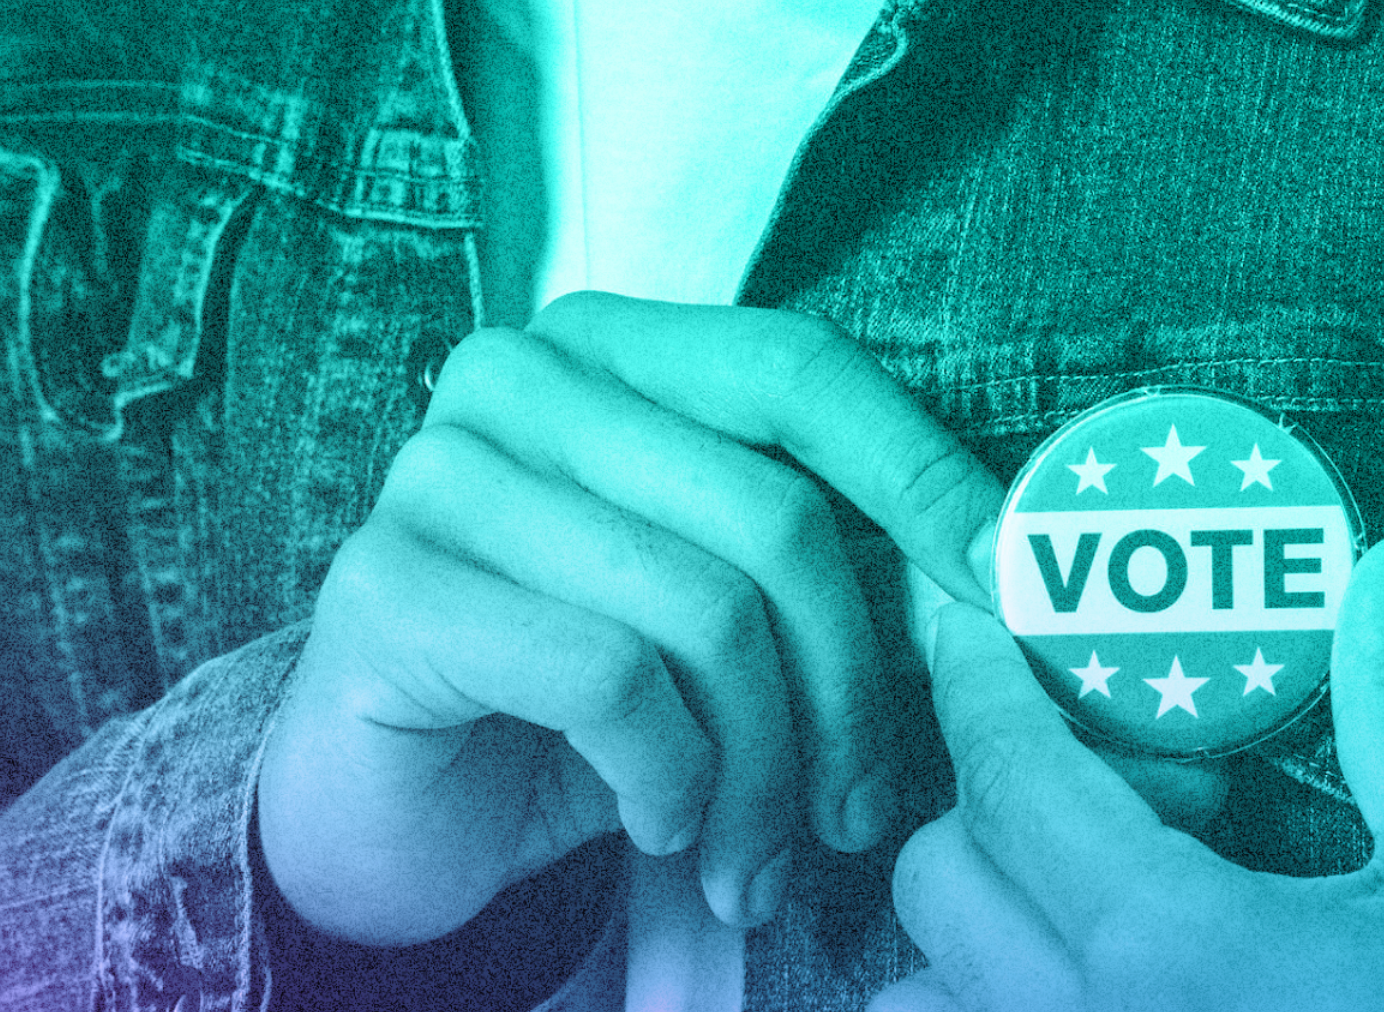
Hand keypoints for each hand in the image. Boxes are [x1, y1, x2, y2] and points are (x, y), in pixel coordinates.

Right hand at [257, 293, 1002, 945]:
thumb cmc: (562, 707)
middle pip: (771, 514)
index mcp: (606, 351)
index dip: (918, 471)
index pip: (798, 372)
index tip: (1003, 582)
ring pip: (702, 610)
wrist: (379, 817)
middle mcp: (513, 379)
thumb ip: (810, 564)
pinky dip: (666, 779)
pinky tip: (655, 824)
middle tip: (853, 812)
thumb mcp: (706, 616)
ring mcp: (438, 475)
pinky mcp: (391, 587)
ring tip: (749, 852)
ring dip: (759, 769)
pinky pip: (610, 679)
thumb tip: (996, 570)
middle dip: (843, 691)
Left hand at [874, 533, 1383, 1011]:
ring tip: (1122, 915)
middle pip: (938, 874)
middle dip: (1017, 802)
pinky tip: (1118, 991)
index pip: (1005, 775)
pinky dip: (992, 1008)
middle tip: (1172, 805)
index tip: (962, 619)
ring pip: (917, 991)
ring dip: (986, 928)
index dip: (973, 680)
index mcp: (1167, 947)